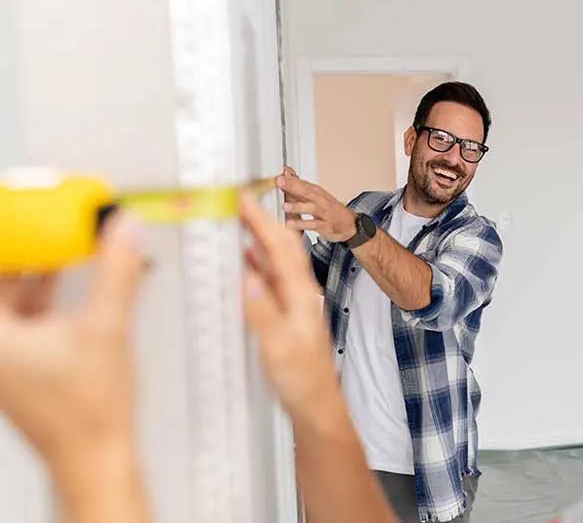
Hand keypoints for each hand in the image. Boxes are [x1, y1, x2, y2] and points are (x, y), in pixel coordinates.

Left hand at [0, 212, 144, 468]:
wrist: (95, 455)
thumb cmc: (85, 414)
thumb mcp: (107, 328)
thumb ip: (117, 272)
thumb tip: (122, 232)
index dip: (9, 235)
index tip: (21, 209)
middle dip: (20, 247)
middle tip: (40, 219)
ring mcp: (2, 355)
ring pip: (7, 296)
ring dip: (30, 267)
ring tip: (57, 241)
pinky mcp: (19, 360)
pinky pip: (20, 311)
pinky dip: (40, 289)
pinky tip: (66, 275)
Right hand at [239, 193, 336, 412]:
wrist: (317, 406)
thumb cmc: (303, 381)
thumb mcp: (279, 348)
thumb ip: (264, 313)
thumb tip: (248, 279)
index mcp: (300, 296)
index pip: (280, 249)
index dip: (262, 222)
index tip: (245, 201)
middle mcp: (300, 295)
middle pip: (281, 249)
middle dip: (262, 222)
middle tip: (240, 203)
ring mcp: (294, 304)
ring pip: (276, 262)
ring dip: (260, 239)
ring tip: (241, 221)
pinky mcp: (287, 316)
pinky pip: (271, 280)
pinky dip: (258, 264)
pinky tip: (248, 262)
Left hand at [274, 166, 357, 242]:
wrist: (349, 224)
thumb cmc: (330, 209)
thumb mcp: (316, 196)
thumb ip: (299, 186)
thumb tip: (286, 173)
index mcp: (316, 192)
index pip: (302, 182)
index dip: (290, 179)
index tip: (278, 175)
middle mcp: (320, 200)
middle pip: (305, 191)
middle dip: (292, 186)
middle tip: (279, 181)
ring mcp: (323, 212)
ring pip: (310, 208)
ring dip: (297, 206)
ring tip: (284, 206)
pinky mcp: (324, 225)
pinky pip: (312, 224)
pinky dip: (302, 224)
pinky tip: (291, 223)